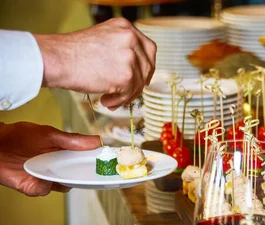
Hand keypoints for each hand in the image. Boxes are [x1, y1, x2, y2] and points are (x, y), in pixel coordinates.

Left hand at [0, 122, 100, 195]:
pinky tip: (42, 177)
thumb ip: (72, 139)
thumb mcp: (48, 134)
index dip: (96, 163)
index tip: (107, 162)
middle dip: (85, 176)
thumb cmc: (18, 136)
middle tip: (91, 172)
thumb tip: (96, 141)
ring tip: (62, 171)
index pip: (86, 161)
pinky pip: (44, 190)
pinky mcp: (33, 187)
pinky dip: (44, 185)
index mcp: (65, 154)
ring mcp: (46, 178)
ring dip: (64, 180)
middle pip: (78, 176)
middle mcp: (58, 168)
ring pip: (64, 185)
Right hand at [34, 18, 155, 109]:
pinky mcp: (126, 76)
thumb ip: (122, 48)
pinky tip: (105, 100)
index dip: (146, 66)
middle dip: (139, 83)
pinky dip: (118, 101)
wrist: (58, 59)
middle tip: (127, 93)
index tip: (142, 77)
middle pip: (147, 67)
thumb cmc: (74, 52)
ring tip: (110, 98)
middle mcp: (131, 39)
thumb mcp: (104, 39)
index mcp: (126, 27)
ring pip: (139, 83)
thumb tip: (137, 70)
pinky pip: (128, 94)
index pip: (149, 49)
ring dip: (126, 95)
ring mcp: (130, 57)